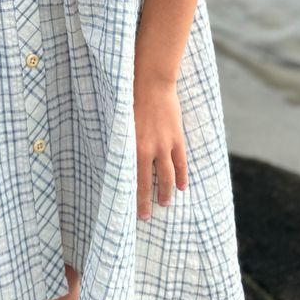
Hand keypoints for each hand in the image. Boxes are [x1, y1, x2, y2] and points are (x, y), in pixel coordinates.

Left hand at [133, 76, 187, 219]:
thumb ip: (122, 142)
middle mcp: (147, 150)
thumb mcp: (120, 123)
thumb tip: (117, 160)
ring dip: (166, 192)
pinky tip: (182, 187)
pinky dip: (182, 176)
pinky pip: (180, 162)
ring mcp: (164, 145)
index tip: (129, 210)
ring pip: (167, 176)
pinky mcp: (176, 138)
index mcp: (131, 147)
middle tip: (145, 216)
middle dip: (146, 201)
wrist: (151, 82)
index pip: (130, 179)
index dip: (131, 196)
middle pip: (148, 183)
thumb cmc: (130, 99)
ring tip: (165, 203)